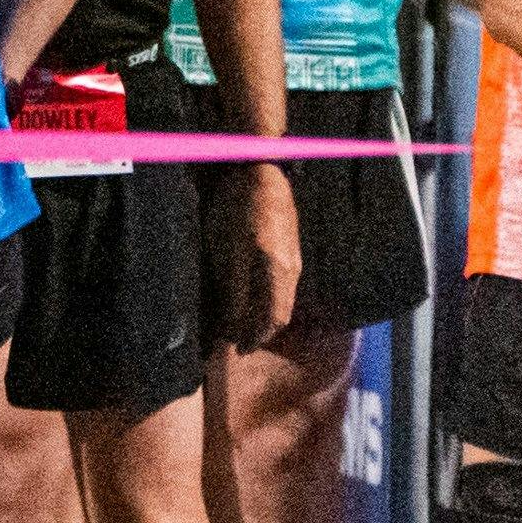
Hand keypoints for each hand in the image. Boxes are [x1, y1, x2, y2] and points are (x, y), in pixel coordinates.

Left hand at [217, 157, 301, 342]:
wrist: (257, 171)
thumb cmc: (237, 210)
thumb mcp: (229, 254)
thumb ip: (234, 293)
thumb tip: (232, 328)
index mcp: (277, 273)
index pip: (272, 320)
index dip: (254, 338)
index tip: (236, 350)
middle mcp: (291, 270)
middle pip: (280, 314)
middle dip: (260, 332)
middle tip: (237, 344)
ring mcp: (292, 259)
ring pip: (281, 300)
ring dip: (263, 317)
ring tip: (241, 326)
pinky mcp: (287, 248)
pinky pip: (281, 286)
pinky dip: (267, 300)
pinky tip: (251, 298)